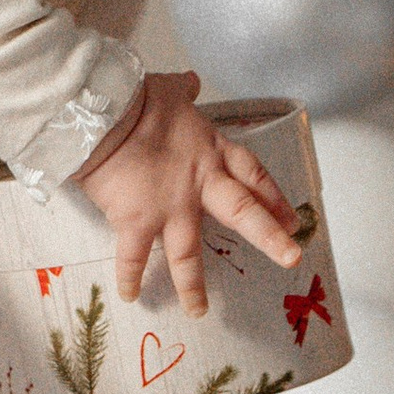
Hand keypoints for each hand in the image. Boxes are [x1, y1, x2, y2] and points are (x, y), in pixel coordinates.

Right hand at [76, 71, 302, 313]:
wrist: (102, 114)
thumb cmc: (135, 99)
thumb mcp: (168, 89)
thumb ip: (183, 90)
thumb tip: (191, 82)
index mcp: (210, 150)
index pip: (252, 175)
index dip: (273, 197)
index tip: (290, 220)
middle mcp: (198, 183)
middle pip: (243, 213)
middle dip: (270, 238)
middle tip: (291, 259)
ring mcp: (169, 207)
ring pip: (189, 253)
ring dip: (193, 286)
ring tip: (199, 312)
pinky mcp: (137, 221)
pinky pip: (135, 257)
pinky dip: (131, 278)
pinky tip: (130, 296)